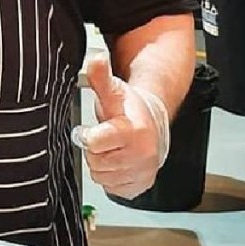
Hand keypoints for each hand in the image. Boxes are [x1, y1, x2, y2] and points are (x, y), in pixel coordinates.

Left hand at [73, 53, 167, 199]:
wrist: (154, 124)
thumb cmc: (130, 109)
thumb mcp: (113, 91)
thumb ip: (100, 76)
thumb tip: (95, 57)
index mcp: (134, 132)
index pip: (95, 142)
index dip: (90, 135)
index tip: (95, 128)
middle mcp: (142, 155)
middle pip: (95, 161)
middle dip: (95, 150)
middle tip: (106, 138)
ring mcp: (142, 172)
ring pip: (100, 176)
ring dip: (102, 164)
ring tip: (114, 148)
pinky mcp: (140, 186)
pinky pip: (111, 188)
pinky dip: (111, 177)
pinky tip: (119, 161)